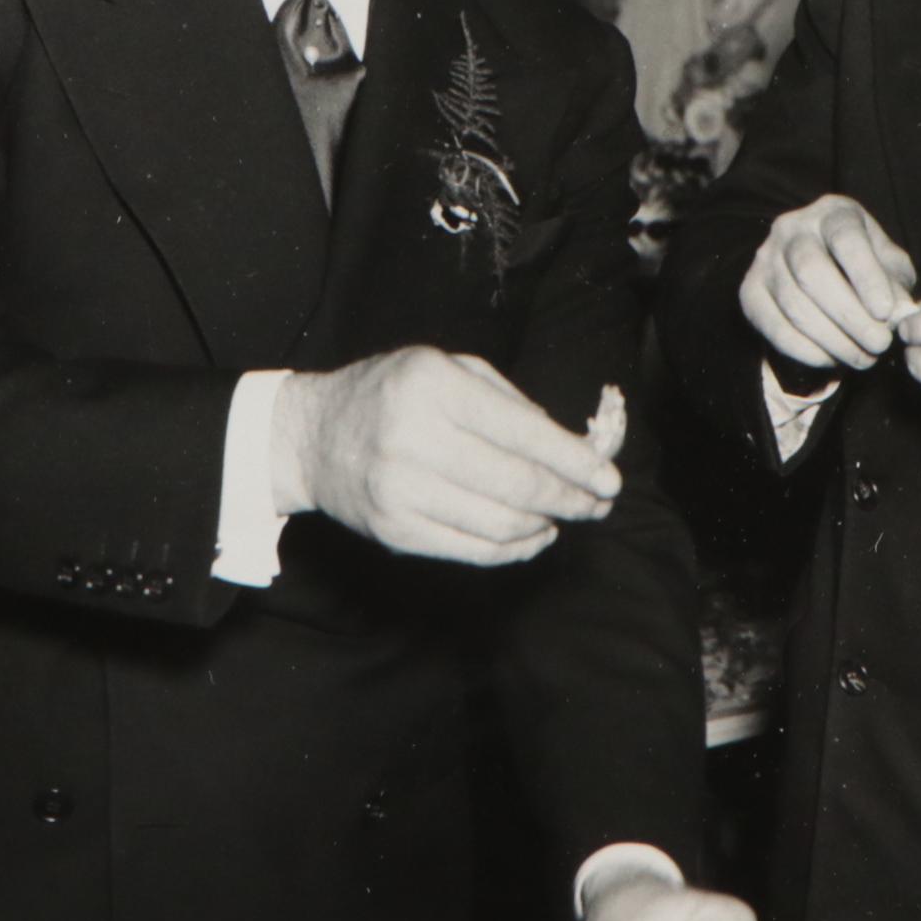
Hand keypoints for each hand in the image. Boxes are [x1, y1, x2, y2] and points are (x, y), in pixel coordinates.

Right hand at [271, 347, 620, 567]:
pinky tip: (532, 535)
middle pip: (517, 485)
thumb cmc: (393, 395)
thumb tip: (575, 451)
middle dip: (570, 499)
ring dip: (545, 525)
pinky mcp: (394, 531)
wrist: (311, 437)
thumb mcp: (448, 369)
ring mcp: (400, 491)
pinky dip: (514, 549)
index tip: (609, 479)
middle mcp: (414, 439)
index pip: (523, 432)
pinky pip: (472, 551)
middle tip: (598, 504)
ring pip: (500, 524)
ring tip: (563, 516)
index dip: (575, 461)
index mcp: (433, 387)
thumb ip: (511, 403)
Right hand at [739, 194, 915, 371]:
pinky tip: (832, 360)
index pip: (845, 238)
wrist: (818, 273)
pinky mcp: (750, 292)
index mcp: (832, 213)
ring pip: (793, 304)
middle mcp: (792, 229)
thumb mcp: (888, 265)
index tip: (886, 312)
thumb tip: (898, 312)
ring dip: (832, 339)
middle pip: (812, 271)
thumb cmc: (863, 267)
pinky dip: (806, 351)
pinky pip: (774, 327)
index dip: (866, 276)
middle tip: (879, 344)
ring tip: (863, 358)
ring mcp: (765, 260)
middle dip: (849, 315)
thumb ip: (896, 283)